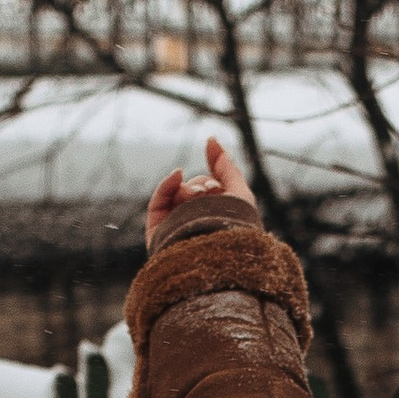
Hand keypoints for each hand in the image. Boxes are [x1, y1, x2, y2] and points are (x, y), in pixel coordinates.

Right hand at [143, 133, 257, 251]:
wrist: (219, 257)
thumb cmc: (237, 231)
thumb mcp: (240, 193)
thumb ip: (226, 167)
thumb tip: (211, 140)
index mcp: (218, 220)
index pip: (211, 188)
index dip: (215, 175)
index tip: (213, 157)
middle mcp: (197, 224)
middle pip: (194, 189)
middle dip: (203, 184)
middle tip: (210, 191)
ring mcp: (177, 228)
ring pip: (177, 194)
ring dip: (189, 188)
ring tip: (198, 196)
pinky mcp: (159, 233)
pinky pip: (158, 201)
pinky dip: (167, 185)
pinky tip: (177, 175)